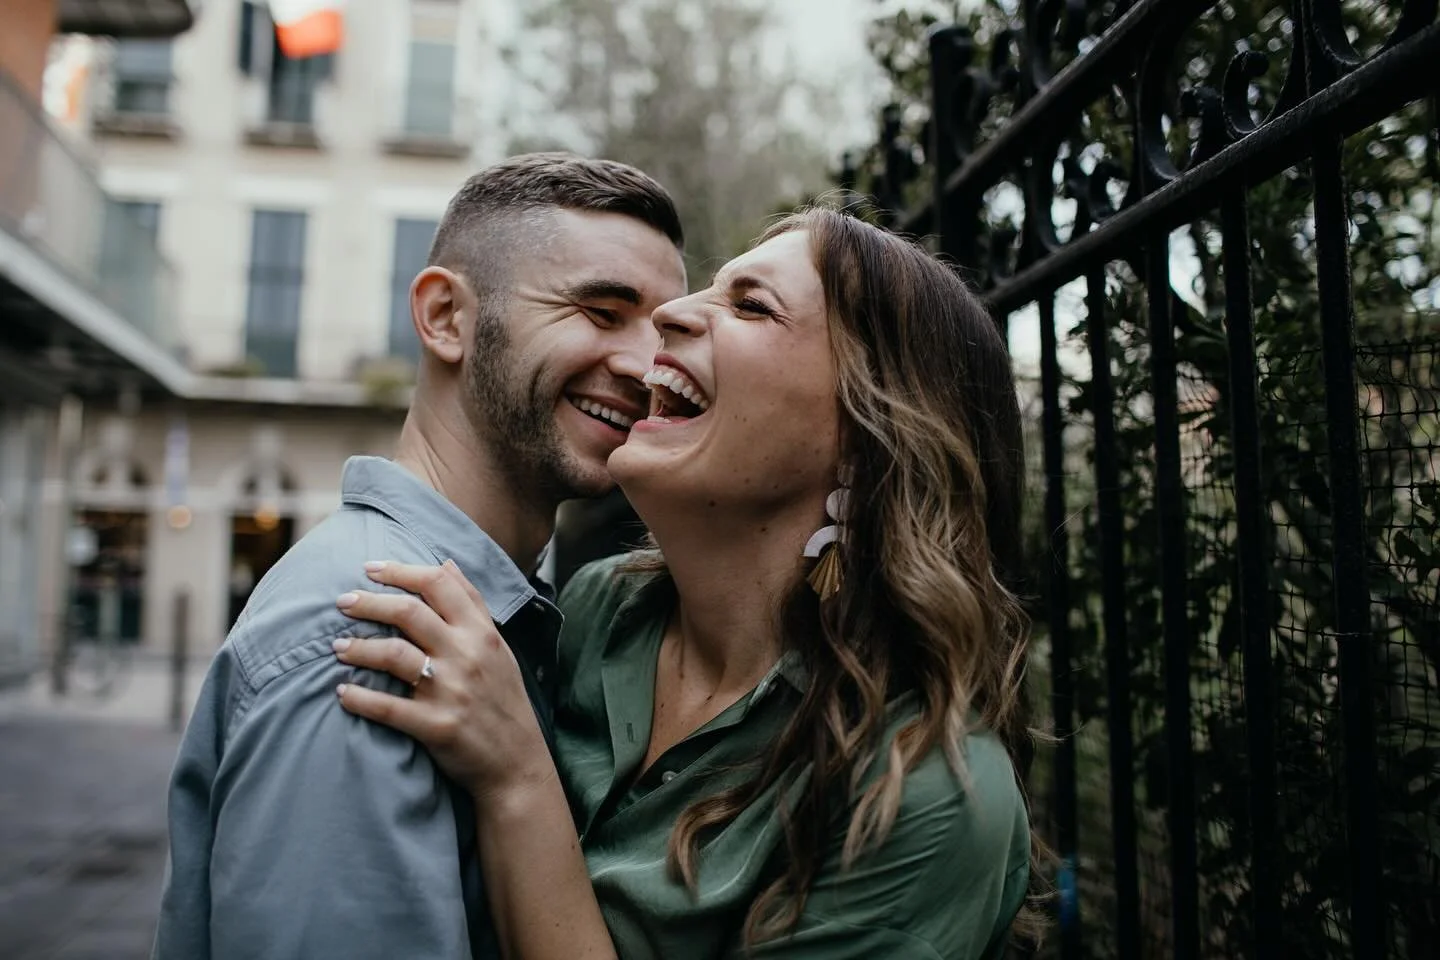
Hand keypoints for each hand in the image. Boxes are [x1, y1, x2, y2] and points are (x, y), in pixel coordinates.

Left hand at [332, 560, 552, 801]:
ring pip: (393, 655)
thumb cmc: (502, 699)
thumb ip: (473, 603)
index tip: (370, 568)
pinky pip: (387, 707)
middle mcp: (468, 655)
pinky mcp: (436, 725)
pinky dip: (359, 698)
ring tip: (337, 647)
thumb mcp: (498, 645)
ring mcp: (452, 690)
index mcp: (482, 632)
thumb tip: (447, 562)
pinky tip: (343, 693)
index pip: (438, 584)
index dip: (399, 571)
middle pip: (408, 612)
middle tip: (342, 602)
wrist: (517, 762)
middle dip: (369, 603)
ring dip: (358, 648)